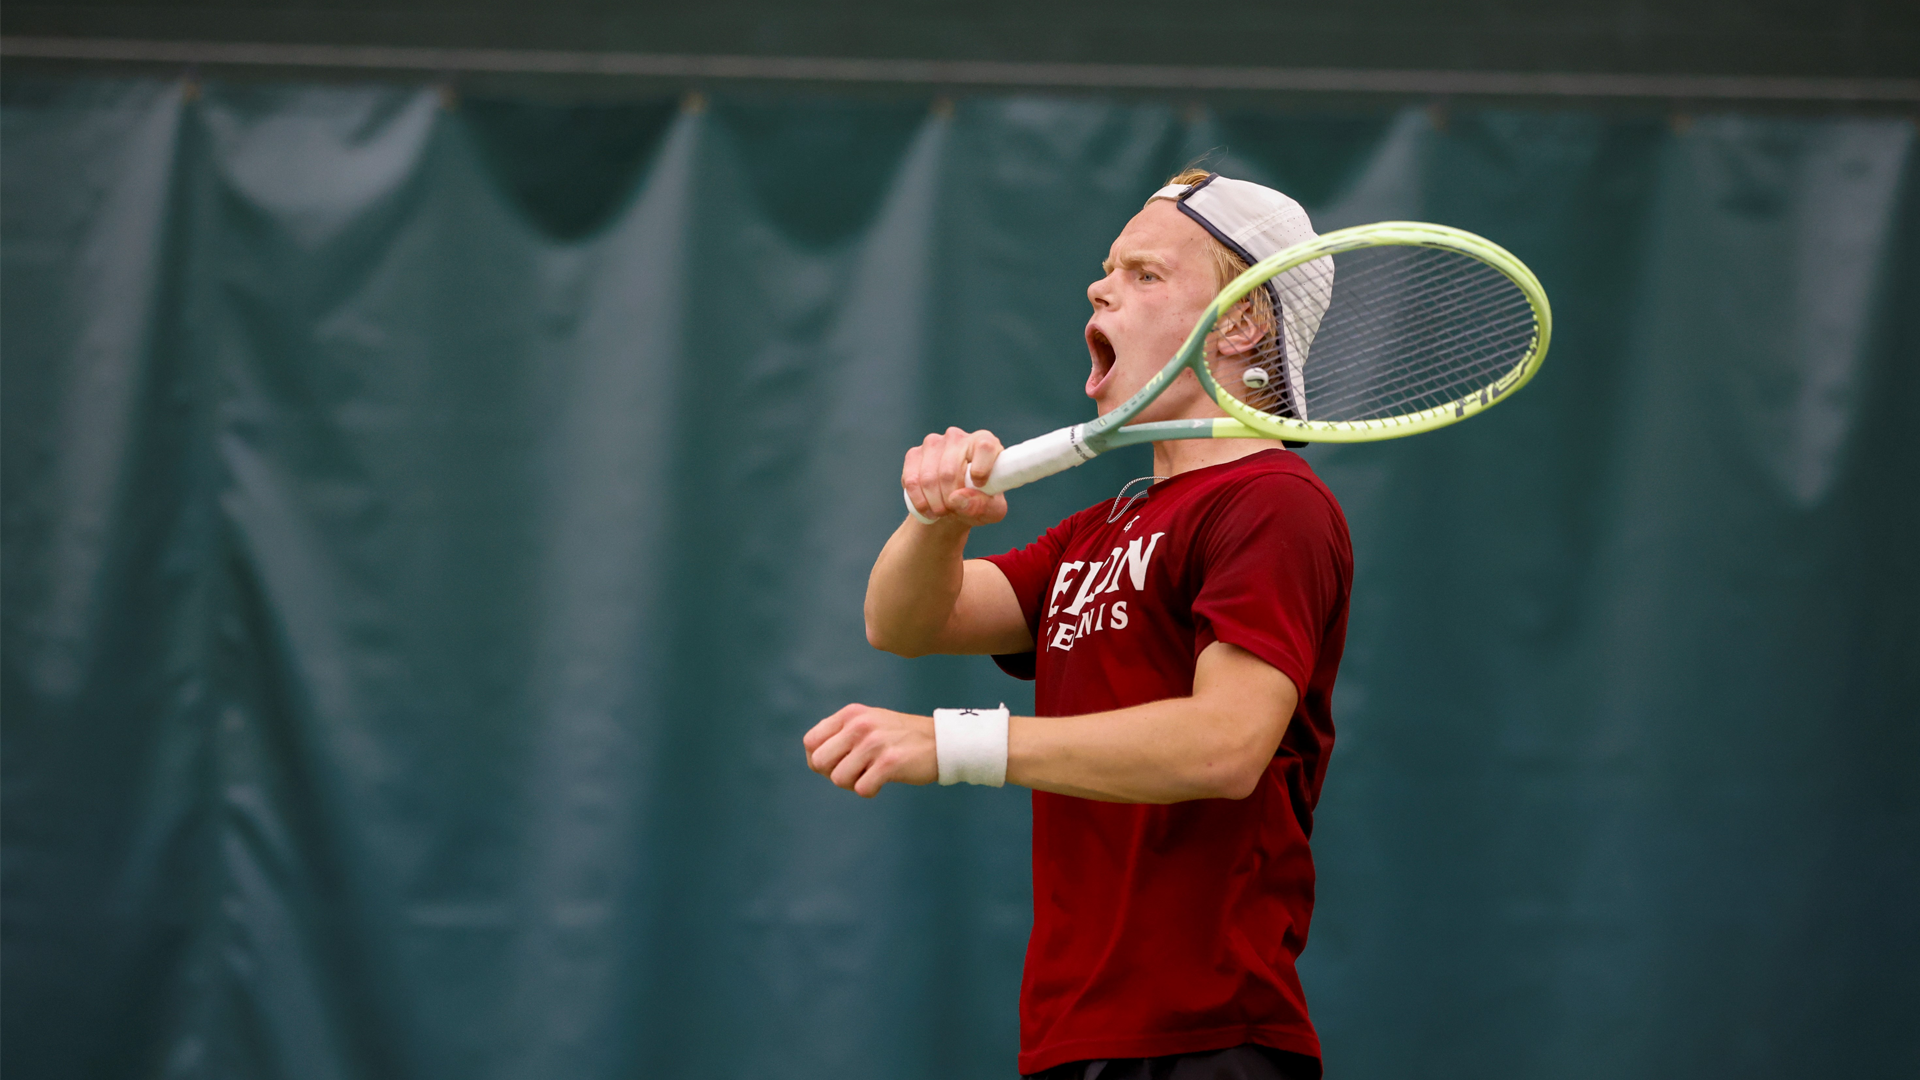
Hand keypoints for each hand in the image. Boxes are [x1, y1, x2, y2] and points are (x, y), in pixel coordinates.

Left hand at [803, 704, 936, 796]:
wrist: (942, 741)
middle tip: (855, 772)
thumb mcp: (868, 722)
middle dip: (833, 774)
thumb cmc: (901, 738)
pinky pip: (861, 789)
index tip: (838, 764)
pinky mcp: (889, 762)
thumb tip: (814, 759)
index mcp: (850, 714)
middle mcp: (859, 725)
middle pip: (819, 762)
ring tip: (870, 775)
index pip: (810, 742)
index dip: (818, 760)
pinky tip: (882, 782)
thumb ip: (841, 734)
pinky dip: (870, 791)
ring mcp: (874, 743)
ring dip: (853, 784)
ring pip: (838, 779)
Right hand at [902, 428, 1008, 526]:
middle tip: (953, 511)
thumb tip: (957, 498)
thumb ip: (983, 505)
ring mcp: (933, 443)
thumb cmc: (979, 502)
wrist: (954, 504)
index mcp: (984, 443)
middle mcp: (958, 438)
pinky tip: (926, 507)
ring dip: (934, 502)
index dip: (982, 469)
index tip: (979, 485)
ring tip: (941, 512)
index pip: (985, 447)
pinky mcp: (914, 454)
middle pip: (951, 471)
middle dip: (950, 500)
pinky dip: (919, 500)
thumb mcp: (992, 510)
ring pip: (929, 477)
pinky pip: (912, 480)